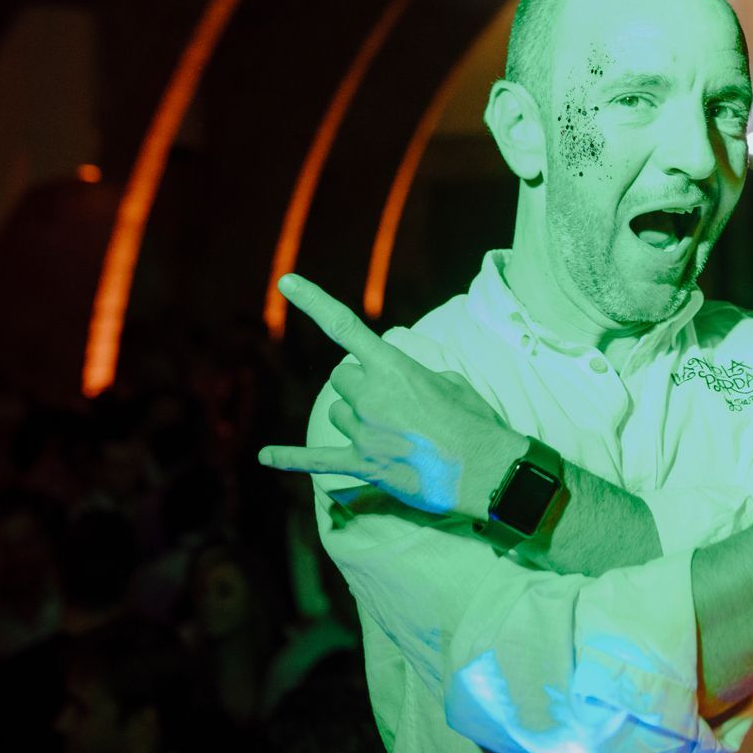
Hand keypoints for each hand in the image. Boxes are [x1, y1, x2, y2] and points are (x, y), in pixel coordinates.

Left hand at [257, 274, 527, 521]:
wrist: (486, 471)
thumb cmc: (474, 422)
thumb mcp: (449, 382)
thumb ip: (413, 376)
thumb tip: (398, 389)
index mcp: (393, 367)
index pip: (344, 326)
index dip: (312, 301)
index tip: (287, 282)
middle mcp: (371, 396)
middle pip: (342, 378)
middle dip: (360, 384)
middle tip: (391, 401)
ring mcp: (364, 432)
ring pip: (336, 413)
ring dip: (355, 417)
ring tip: (391, 432)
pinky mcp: (363, 465)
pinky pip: (316, 460)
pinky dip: (290, 458)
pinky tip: (265, 457)